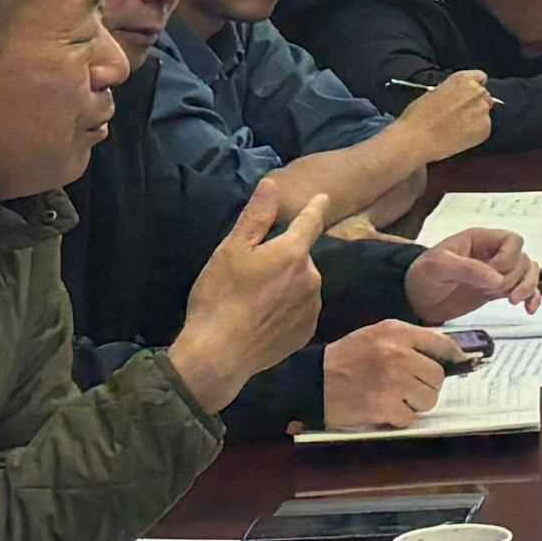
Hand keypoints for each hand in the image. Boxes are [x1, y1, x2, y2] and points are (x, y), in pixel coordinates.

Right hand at [167, 185, 331, 408]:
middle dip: (285, 257)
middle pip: (301, 257)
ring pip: (302, 284)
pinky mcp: (307, 332)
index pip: (310, 221)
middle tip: (254, 271)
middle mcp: (312, 278)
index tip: (323, 198)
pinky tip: (264, 318)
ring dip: (287, 284)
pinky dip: (288, 309)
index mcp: (293, 253)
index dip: (315, 207)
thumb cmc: (221, 297)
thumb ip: (257, 216)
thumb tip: (273, 185)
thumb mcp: (232, 250)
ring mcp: (312, 307)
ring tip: (256, 298)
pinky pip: (301, 310)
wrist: (219, 355)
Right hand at [321, 318, 474, 431]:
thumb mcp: (376, 334)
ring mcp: (392, 382)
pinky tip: (386, 410)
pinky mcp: (383, 407)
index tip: (460, 363)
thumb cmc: (346, 357)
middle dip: (428, 385)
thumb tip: (445, 353)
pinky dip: (400, 417)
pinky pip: (410, 417)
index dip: (454, 356)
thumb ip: (409, 339)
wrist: (313, 381)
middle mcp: (398, 355)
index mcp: (397, 333)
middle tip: (412, 387)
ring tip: (397, 398)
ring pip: (428, 398)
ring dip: (416, 403)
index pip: (441, 343)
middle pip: (437, 376)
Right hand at [384, 70, 496, 171]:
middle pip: (484, 96)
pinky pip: (484, 129)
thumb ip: (452, 91)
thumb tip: (457, 96)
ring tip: (455, 128)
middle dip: (475, 105)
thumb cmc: (419, 117)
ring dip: (475, 119)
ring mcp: (482, 110)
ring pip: (484, 114)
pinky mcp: (485, 129)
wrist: (416, 138)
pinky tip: (458, 137)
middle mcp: (476, 92)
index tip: (469, 95)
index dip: (474, 87)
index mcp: (463, 79)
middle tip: (460, 116)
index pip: (480, 77)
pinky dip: (474, 134)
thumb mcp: (434, 92)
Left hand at [407, 227, 541, 320]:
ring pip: (528, 273)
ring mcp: (495, 273)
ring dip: (527, 287)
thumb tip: (497, 278)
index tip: (494, 274)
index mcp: (479, 240)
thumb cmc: (422, 276)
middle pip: (523, 259)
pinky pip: (524, 290)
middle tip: (494, 292)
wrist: (414, 300)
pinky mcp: (496, 291)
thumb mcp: (438, 267)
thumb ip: (467, 269)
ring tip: (513, 301)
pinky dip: (531, 298)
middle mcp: (492, 254)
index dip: (509, 257)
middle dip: (514, 278)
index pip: (512, 240)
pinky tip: (529, 309)